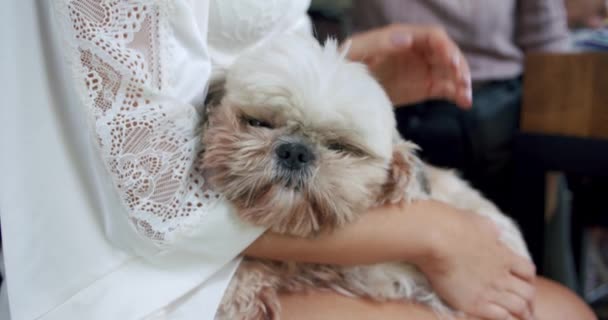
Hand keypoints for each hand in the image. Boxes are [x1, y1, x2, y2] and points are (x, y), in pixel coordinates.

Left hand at [345, 24, 471, 108]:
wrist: (343, 88)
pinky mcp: (424, 88)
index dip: (445, 47)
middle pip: (447, 53)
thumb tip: (407, 39)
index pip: (433, 36)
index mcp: (404, 37)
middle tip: (462, 80)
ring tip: (466, 95)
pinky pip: (445, 89)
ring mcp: (422, 70)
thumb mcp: (359, 51)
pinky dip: (457, 94)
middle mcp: (418, 51)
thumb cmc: (347, 63)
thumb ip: (380, 43)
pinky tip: (465, 103)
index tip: (451, 61)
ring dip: (461, 81)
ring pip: (450, 71)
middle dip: (458, 65)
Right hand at [409, 201, 535, 319]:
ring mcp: (490, 291)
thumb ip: (489, 230)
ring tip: (517, 317)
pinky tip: (500, 317)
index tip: (524, 283)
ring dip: (519, 313)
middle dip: (528, 300)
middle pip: (528, 293)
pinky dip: (504, 318)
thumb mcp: (479, 222)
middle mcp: (501, 275)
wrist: (436, 238)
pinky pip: (500, 317)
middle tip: (525, 306)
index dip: (528, 280)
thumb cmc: (453, 226)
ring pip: (519, 308)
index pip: (528, 272)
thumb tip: (493, 232)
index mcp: (504, 255)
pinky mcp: (474, 303)